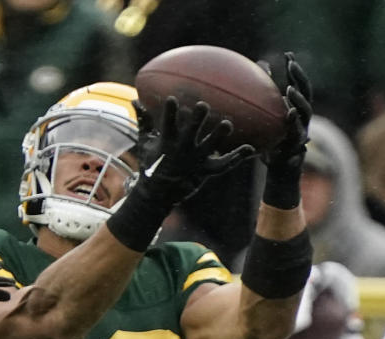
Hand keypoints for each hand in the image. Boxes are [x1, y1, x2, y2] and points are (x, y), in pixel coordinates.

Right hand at [133, 97, 255, 203]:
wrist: (158, 193)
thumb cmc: (151, 164)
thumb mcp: (145, 143)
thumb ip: (144, 121)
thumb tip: (135, 100)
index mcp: (167, 142)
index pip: (167, 125)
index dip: (169, 112)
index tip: (172, 98)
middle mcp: (183, 150)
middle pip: (190, 133)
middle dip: (197, 120)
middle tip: (203, 105)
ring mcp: (196, 161)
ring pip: (209, 147)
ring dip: (218, 136)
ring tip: (227, 124)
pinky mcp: (207, 171)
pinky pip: (223, 165)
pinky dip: (236, 157)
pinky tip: (249, 148)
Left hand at [260, 52, 313, 171]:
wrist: (281, 172)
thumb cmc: (271, 144)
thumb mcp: (264, 123)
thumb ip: (261, 102)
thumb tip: (249, 78)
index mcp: (296, 113)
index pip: (299, 87)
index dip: (296, 72)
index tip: (288, 55)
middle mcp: (302, 122)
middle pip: (306, 97)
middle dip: (300, 80)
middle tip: (290, 67)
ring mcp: (301, 138)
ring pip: (303, 119)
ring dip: (297, 103)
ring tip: (288, 92)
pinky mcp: (297, 155)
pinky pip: (298, 146)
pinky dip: (295, 139)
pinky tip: (292, 131)